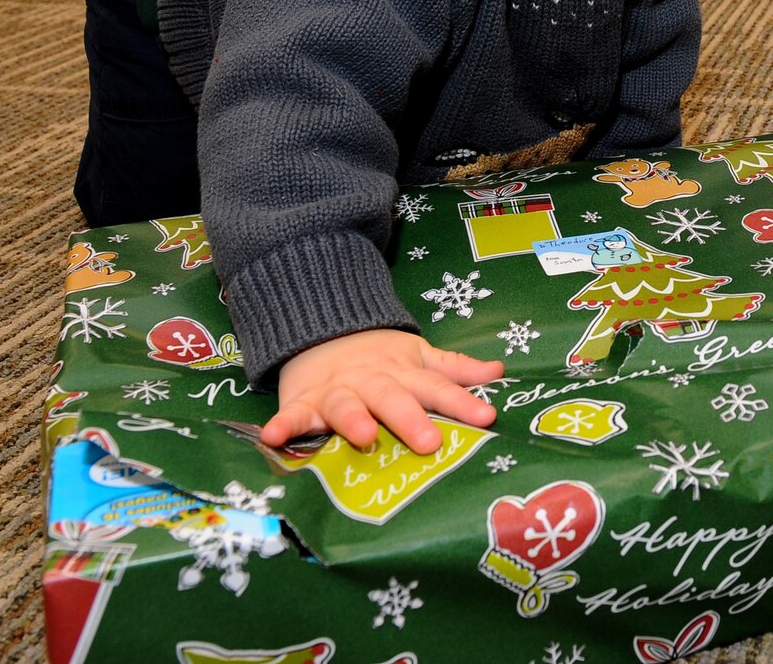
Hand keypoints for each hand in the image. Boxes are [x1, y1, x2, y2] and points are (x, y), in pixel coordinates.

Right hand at [262, 328, 504, 453]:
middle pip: (394, 399)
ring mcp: (337, 391)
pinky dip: (282, 424)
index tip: (487, 417)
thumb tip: (499, 371)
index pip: (438, 388)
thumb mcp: (420, 357)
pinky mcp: (303, 401)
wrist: (323, 329)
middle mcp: (374, 382)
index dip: (463, 402)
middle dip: (411, 419)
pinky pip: (292, 414)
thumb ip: (456, 370)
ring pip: (346, 404)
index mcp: (406, 373)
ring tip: (362, 436)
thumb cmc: (381, 356)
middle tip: (430, 443)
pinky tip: (273, 437)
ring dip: (352, 418)